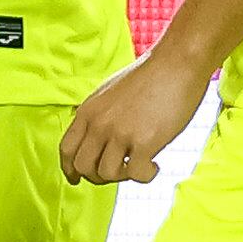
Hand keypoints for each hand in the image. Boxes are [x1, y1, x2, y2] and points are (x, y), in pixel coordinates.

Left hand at [63, 51, 210, 185]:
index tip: (75, 178)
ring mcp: (120, 133)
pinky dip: (145, 175)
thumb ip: (99, 116)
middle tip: (119, 171)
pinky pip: (136, 174)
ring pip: (107, 174)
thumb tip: (98, 141)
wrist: (176, 63)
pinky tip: (154, 165)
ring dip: (123, 176)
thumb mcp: (109, 93)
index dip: (69, 169)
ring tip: (140, 163)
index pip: (66, 149)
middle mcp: (99, 124)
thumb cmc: (149, 76)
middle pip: (83, 167)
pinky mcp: (144, 141)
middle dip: (98, 177)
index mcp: (88, 111)